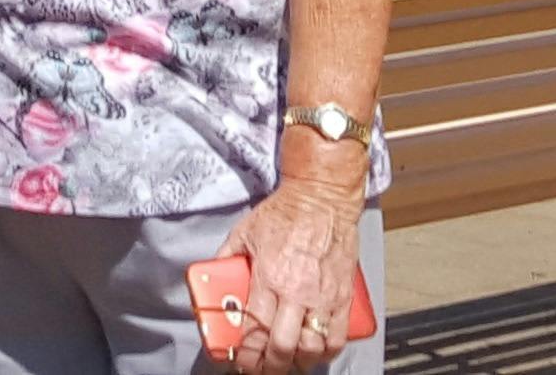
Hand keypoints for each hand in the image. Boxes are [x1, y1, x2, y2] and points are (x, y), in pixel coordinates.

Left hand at [206, 175, 363, 372]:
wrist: (323, 197)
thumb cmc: (285, 212)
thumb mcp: (244, 232)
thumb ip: (227, 259)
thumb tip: (213, 278)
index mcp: (269, 277)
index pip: (255, 329)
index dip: (246, 353)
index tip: (240, 361)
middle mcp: (297, 292)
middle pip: (282, 347)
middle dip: (269, 366)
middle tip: (261, 369)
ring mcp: (323, 296)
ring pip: (311, 347)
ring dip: (297, 362)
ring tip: (286, 363)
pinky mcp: (342, 296)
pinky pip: (337, 336)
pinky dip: (326, 352)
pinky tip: (315, 353)